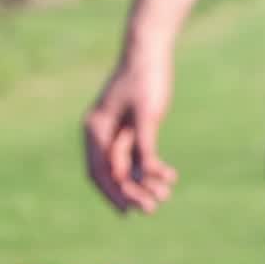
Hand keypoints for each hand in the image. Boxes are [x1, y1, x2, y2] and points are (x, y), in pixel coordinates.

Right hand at [84, 51, 177, 213]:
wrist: (149, 53)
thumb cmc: (146, 79)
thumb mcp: (147, 113)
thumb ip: (144, 143)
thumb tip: (144, 173)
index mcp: (96, 129)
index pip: (98, 171)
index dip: (112, 194)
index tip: (128, 211)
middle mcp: (101, 133)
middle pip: (112, 173)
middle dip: (131, 193)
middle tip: (153, 208)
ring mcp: (115, 132)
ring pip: (126, 167)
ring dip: (144, 183)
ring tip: (165, 194)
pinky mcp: (131, 129)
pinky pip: (137, 156)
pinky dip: (151, 168)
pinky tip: (169, 175)